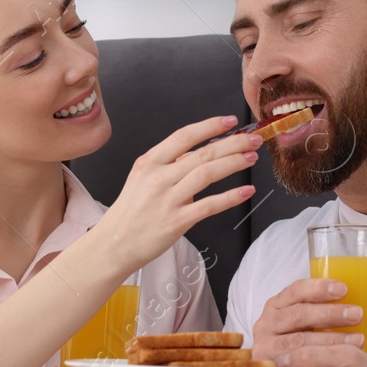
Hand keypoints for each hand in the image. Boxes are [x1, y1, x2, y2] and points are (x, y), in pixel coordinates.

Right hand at [88, 116, 260, 268]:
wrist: (113, 244)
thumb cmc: (130, 213)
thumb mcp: (142, 180)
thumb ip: (169, 166)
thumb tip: (200, 155)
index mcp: (149, 163)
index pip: (184, 136)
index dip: (210, 126)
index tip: (230, 121)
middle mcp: (158, 177)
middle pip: (202, 153)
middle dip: (233, 143)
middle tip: (253, 139)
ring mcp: (167, 199)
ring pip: (207, 173)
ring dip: (234, 163)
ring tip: (252, 158)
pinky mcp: (176, 221)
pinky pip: (209, 205)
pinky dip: (231, 197)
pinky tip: (246, 191)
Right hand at [250, 278, 366, 361]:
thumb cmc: (317, 345)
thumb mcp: (335, 323)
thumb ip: (363, 307)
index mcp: (281, 304)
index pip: (296, 290)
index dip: (319, 288)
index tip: (344, 289)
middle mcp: (268, 323)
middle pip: (298, 315)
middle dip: (329, 314)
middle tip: (357, 315)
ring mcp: (265, 347)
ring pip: (297, 341)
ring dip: (329, 340)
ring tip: (358, 340)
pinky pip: (290, 365)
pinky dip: (312, 363)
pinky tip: (331, 364)